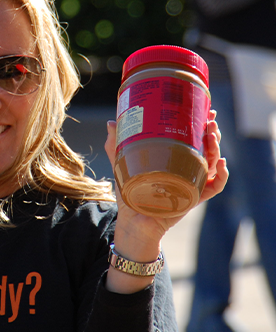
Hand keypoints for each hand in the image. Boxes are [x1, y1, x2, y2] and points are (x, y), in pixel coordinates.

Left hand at [104, 109, 227, 243]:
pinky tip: (220, 164)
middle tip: (210, 122)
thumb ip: (116, 145)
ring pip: (212, 164)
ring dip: (216, 149)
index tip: (207, 111)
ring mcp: (191, 183)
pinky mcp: (192, 198)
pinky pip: (213, 187)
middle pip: (206, 148)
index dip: (202, 124)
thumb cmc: (130, 193)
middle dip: (212, 133)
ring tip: (211, 137)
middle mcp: (185, 169)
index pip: (192, 138)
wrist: (132, 221)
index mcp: (173, 158)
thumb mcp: (123, 165)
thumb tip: (111, 122)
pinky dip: (220, 176)